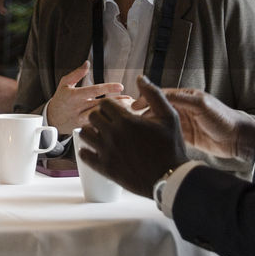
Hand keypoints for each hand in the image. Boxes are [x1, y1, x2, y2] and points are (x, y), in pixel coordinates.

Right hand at [43, 61, 123, 135]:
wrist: (52, 119)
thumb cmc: (60, 99)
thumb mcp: (64, 84)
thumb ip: (77, 74)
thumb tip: (87, 63)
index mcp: (74, 96)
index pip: (94, 90)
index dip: (108, 88)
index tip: (121, 86)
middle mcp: (78, 108)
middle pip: (101, 104)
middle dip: (116, 101)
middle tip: (129, 98)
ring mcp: (81, 119)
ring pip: (101, 115)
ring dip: (114, 112)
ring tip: (127, 107)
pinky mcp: (84, 127)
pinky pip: (98, 125)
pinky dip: (108, 121)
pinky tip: (118, 118)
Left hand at [78, 76, 189, 197]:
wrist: (170, 177)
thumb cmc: (171, 146)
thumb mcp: (169, 116)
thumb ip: (154, 94)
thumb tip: (141, 78)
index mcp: (126, 120)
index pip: (105, 103)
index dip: (110, 105)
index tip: (116, 111)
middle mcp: (113, 134)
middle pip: (93, 116)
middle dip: (100, 117)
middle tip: (109, 123)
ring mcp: (107, 151)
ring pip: (85, 134)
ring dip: (92, 132)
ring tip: (102, 135)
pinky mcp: (104, 168)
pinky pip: (83, 155)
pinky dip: (87, 151)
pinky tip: (96, 150)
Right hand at [140, 87, 254, 161]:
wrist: (238, 138)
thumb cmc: (223, 118)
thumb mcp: (201, 105)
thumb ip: (181, 99)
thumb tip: (160, 94)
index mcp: (187, 97)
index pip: (162, 95)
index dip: (147, 98)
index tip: (134, 105)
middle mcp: (184, 108)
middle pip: (159, 108)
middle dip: (145, 113)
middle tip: (131, 120)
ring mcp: (185, 123)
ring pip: (162, 122)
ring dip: (150, 125)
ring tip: (136, 131)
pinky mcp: (187, 136)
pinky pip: (169, 134)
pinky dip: (159, 135)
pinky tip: (149, 140)